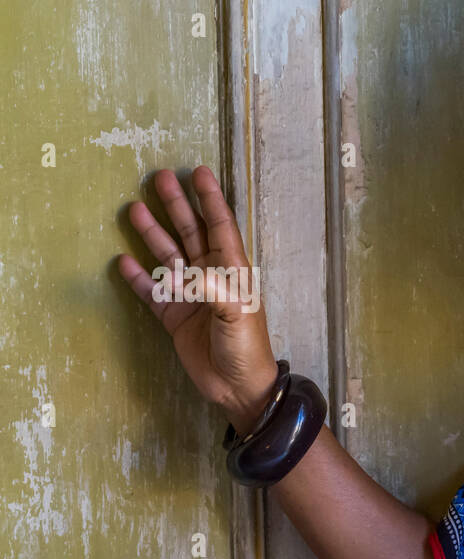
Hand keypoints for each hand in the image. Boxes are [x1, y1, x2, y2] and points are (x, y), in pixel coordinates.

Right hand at [117, 166, 279, 434]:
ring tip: (132, 209)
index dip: (210, 199)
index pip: (220, 226)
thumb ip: (217, 291)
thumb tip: (191, 272)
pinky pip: (152, 291)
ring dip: (152, 233)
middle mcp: (210, 277)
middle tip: (158, 177)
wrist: (237, 387)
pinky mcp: (174, 316)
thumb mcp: (237, 317)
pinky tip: (122, 260)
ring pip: (168, 256)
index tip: (199, 171)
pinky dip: (138, 277)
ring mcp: (190, 295)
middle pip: (190, 233)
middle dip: (176, 205)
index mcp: (232, 271)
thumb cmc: (246, 349)